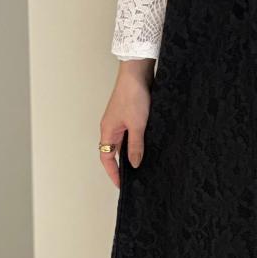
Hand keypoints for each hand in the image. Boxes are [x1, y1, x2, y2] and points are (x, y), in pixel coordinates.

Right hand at [99, 60, 153, 187]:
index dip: (114, 173)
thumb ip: (135, 146)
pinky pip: (132, 131)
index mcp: (108, 131)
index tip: (122, 185)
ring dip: (133, 150)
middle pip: (115, 151)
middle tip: (136, 176)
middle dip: (124, 164)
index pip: (107, 158)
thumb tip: (134, 164)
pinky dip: (138, 139)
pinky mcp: (131, 112)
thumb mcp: (137, 124)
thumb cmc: (133, 95)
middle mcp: (112, 126)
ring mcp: (121, 119)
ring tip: (145, 162)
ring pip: (125, 140)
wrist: (137, 71)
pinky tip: (149, 142)